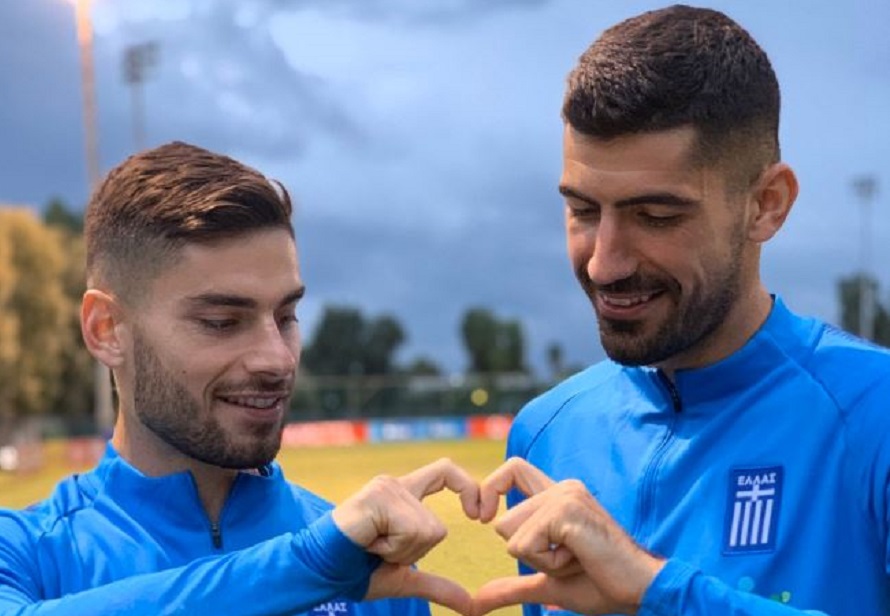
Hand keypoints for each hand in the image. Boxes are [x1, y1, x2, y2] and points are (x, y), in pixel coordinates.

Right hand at [332, 458, 480, 614]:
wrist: (321, 571)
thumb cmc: (356, 570)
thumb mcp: (404, 577)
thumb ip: (437, 586)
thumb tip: (470, 605)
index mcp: (405, 495)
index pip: (446, 472)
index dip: (470, 488)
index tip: (480, 516)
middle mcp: (397, 485)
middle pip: (437, 526)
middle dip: (414, 553)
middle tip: (382, 551)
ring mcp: (387, 488)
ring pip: (427, 530)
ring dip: (400, 551)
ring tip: (372, 546)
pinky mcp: (379, 496)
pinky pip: (411, 529)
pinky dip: (392, 547)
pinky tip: (368, 542)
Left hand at [474, 458, 665, 615]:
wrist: (639, 590)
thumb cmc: (600, 584)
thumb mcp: (548, 583)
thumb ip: (513, 586)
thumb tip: (477, 601)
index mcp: (558, 496)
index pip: (512, 469)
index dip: (490, 489)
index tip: (482, 517)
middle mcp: (561, 487)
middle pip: (502, 522)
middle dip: (528, 554)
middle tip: (569, 557)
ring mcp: (564, 495)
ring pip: (511, 534)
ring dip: (539, 561)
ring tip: (576, 557)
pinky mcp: (565, 510)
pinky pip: (525, 545)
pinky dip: (548, 564)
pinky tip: (579, 558)